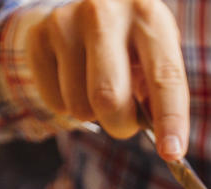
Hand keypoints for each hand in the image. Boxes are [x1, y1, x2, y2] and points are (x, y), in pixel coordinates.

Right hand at [23, 0, 188, 160]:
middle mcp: (105, 13)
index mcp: (148, 16)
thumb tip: (165, 144)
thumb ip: (161, 96)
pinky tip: (76, 81)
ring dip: (93, 115)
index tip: (172, 152)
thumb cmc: (134, 43)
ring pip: (79, 106)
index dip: (170, 119)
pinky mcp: (39, 37)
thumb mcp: (157, 56)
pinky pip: (55, 103)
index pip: (163, 77)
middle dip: (121, 125)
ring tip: (99, 89)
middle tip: (126, 123)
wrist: (92, 8)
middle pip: (109, 97)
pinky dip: (69, 106)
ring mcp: (66, 22)